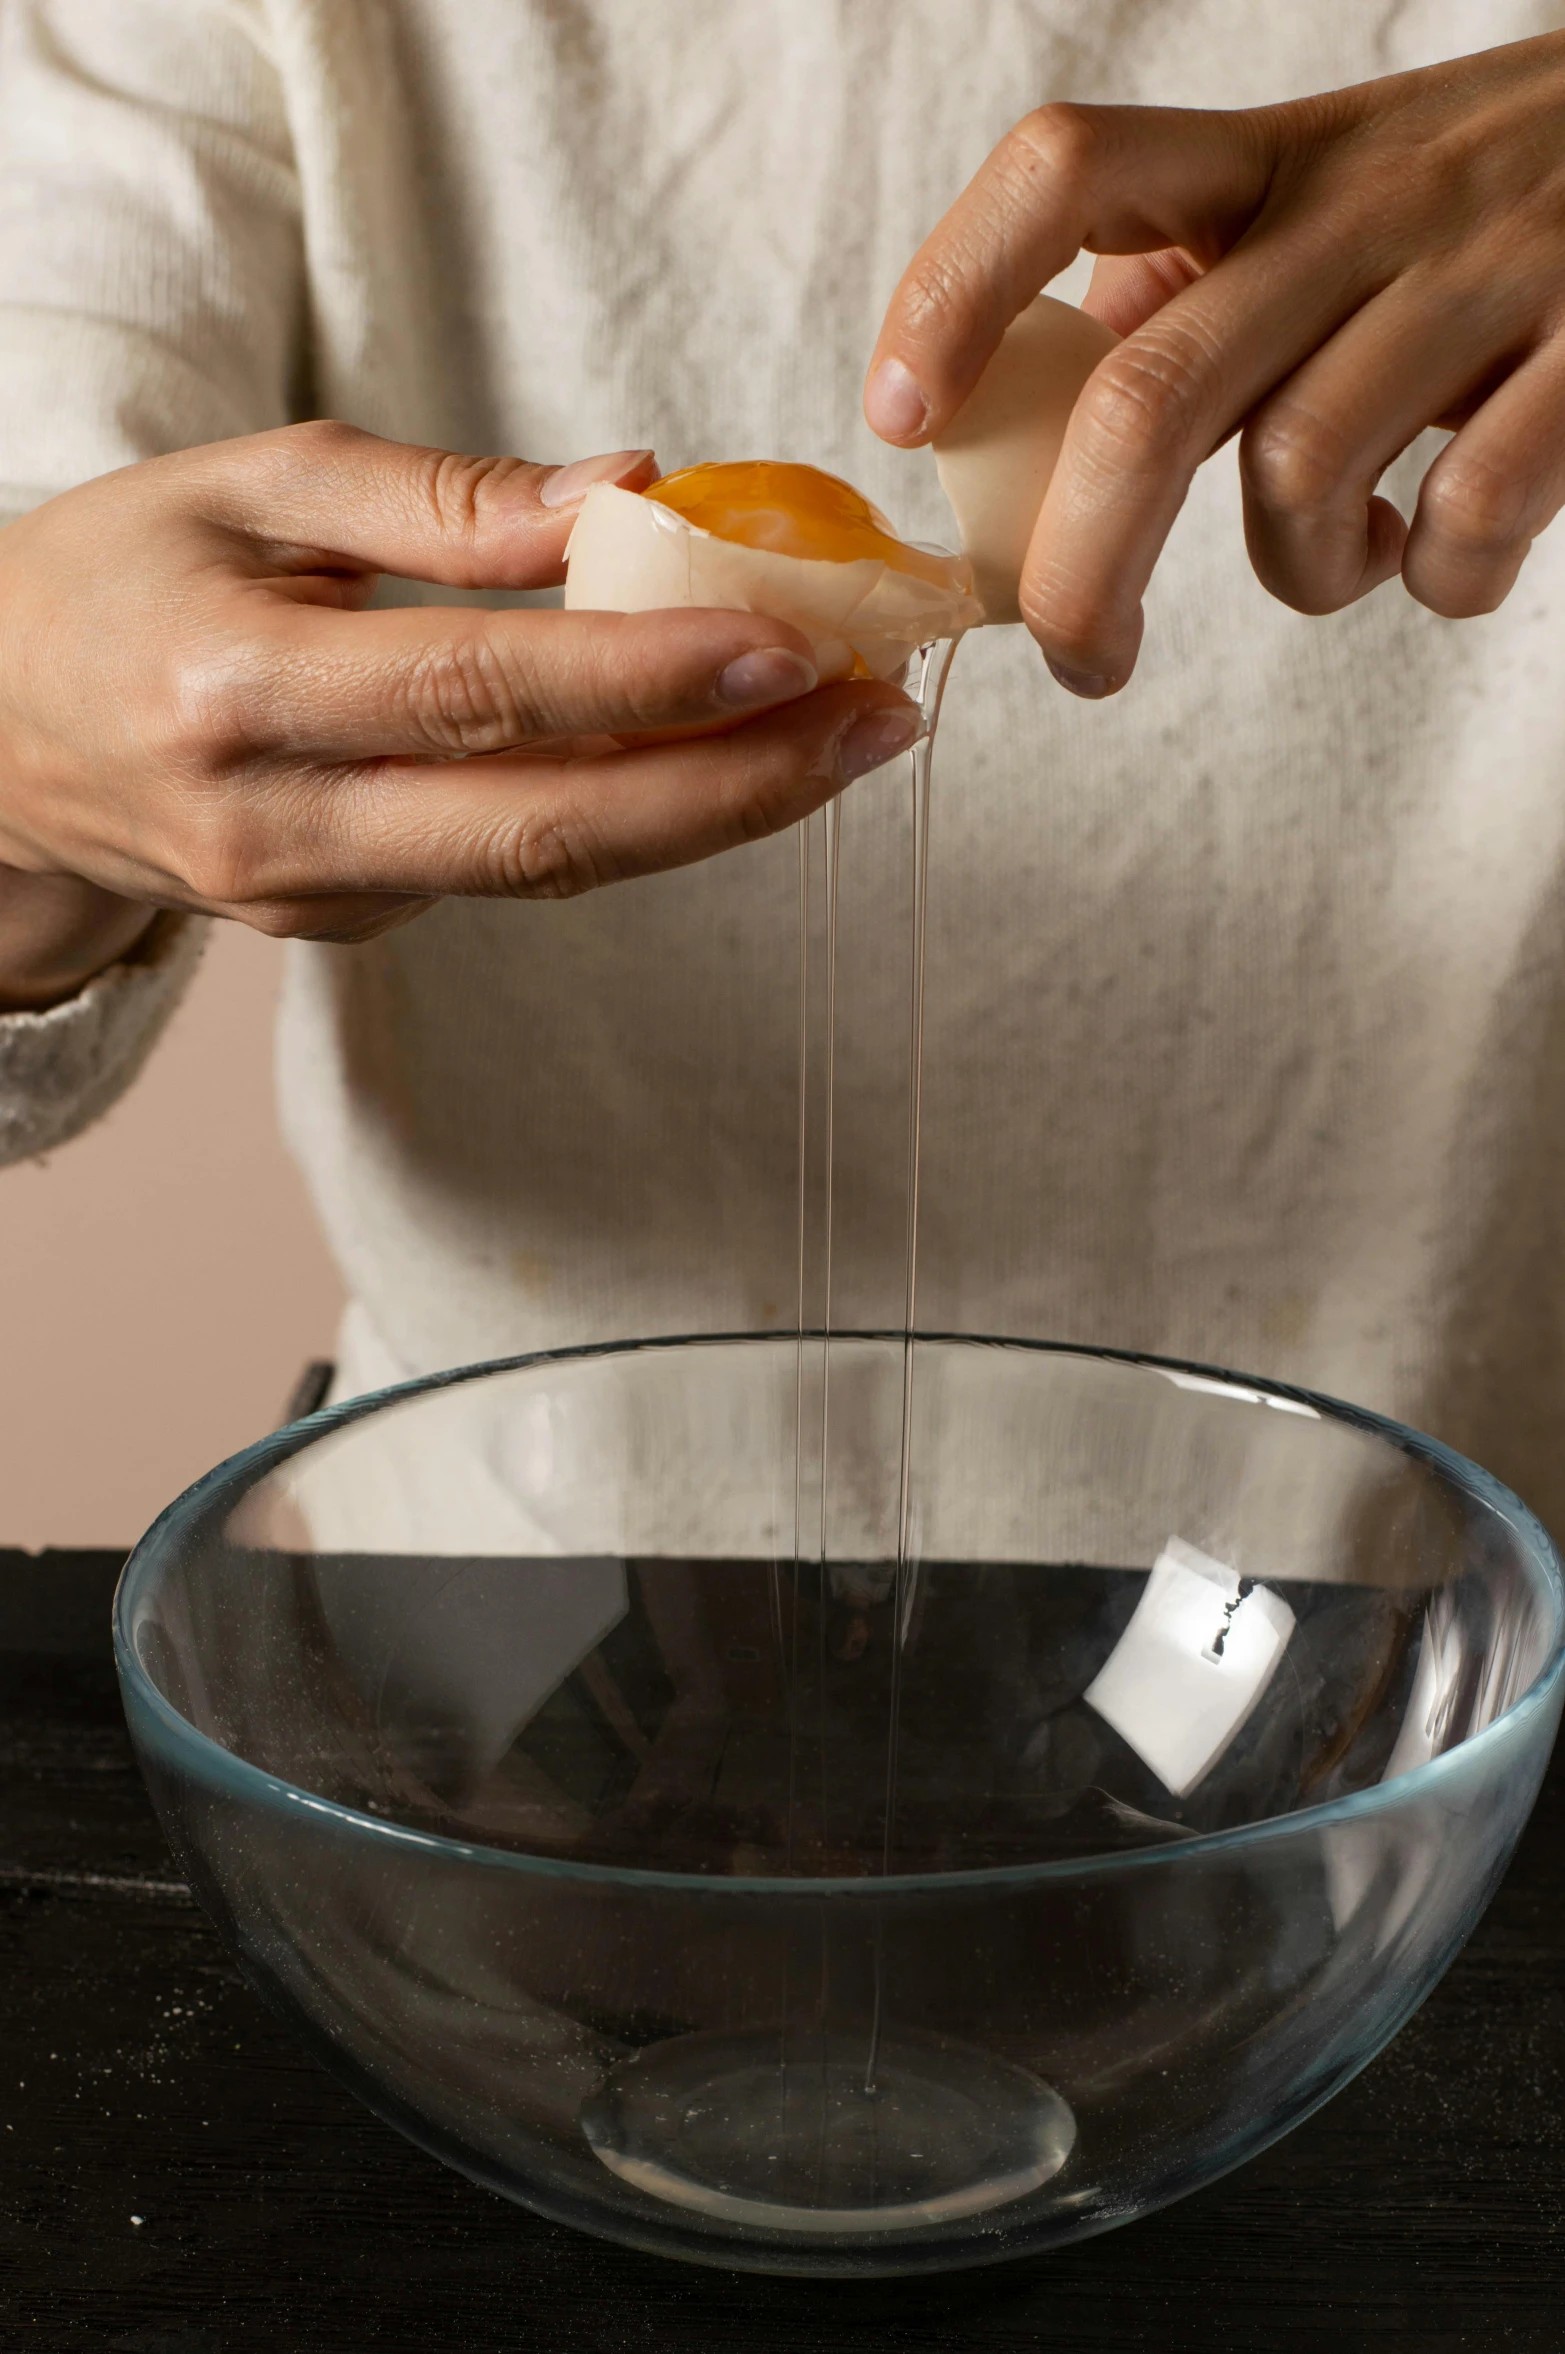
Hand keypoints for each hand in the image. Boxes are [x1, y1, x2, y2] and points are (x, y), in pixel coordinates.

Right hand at [0, 427, 918, 1001]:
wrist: (1, 735)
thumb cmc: (120, 579)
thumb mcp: (250, 484)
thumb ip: (440, 498)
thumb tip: (631, 496)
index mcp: (235, 686)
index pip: (478, 688)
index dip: (645, 679)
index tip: (790, 642)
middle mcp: (274, 822)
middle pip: (543, 828)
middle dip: (732, 788)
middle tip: (875, 726)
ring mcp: (311, 898)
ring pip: (547, 871)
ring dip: (711, 818)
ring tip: (842, 744)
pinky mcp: (345, 930)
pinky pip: (511, 874)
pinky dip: (631, 824)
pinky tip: (724, 765)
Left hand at [866, 33, 1564, 693]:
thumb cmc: (1490, 202)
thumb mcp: (1329, 194)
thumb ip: (1195, 278)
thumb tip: (1039, 384)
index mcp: (1271, 162)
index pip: (1070, 170)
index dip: (956, 293)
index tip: (901, 420)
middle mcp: (1363, 200)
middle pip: (1150, 392)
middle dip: (1080, 570)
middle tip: (1079, 659)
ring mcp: (1483, 269)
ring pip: (1298, 470)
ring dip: (1300, 573)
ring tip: (1346, 559)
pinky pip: (1463, 517)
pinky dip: (1436, 579)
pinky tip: (1443, 556)